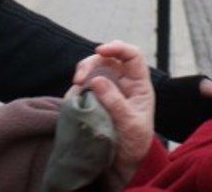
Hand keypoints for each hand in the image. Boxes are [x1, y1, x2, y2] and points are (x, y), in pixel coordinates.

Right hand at [71, 40, 155, 183]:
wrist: (123, 165)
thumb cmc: (134, 144)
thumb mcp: (130, 124)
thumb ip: (115, 102)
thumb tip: (97, 80)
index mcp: (138, 85)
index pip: (132, 56)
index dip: (118, 47)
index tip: (101, 50)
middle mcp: (122, 83)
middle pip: (106, 59)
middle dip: (90, 63)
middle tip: (78, 78)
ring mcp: (106, 90)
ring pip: (91, 71)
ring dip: (81, 74)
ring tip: (75, 88)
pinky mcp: (92, 100)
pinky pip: (81, 88)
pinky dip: (75, 90)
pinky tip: (73, 100)